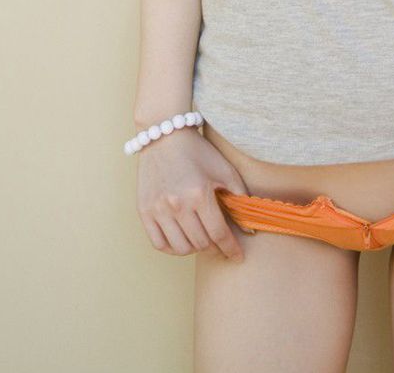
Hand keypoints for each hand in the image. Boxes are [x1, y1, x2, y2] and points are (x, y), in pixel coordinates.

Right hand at [135, 127, 252, 261]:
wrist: (164, 135)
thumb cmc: (198, 151)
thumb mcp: (224, 169)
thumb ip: (239, 197)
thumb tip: (249, 228)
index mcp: (200, 194)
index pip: (219, 234)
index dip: (231, 249)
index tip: (238, 257)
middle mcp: (177, 204)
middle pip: (201, 243)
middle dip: (215, 248)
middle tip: (220, 244)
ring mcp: (158, 209)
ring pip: (181, 248)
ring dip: (195, 249)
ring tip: (201, 239)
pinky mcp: (144, 211)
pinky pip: (159, 244)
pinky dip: (172, 248)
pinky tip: (182, 239)